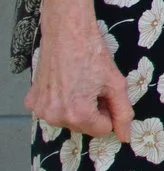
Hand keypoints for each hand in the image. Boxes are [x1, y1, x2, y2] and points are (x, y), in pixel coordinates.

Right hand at [28, 0, 130, 142]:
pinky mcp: (32, 101)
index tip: (106, 94)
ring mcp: (40, 109)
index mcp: (77, 114)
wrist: (67, 32)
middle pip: (84, 126)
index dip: (109, 113)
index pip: (102, 130)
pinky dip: (60, 101)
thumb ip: (123, 113)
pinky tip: (64, 83)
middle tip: (94, 87)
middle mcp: (55, 116)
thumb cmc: (93, 55)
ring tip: (80, 83)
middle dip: (93, 111)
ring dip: (77, 107)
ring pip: (68, 120)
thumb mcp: (116, 84)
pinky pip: (52, 110)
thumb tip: (125, 137)